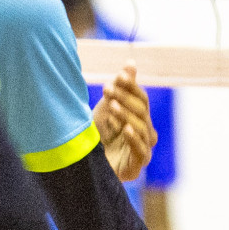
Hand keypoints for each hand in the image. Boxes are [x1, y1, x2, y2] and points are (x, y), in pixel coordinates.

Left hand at [92, 64, 155, 181]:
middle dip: (125, 99)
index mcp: (141, 119)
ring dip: (126, 115)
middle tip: (107, 89)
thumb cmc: (97, 137)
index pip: (142, 100)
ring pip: (141, 128)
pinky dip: (134, 139)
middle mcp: (145, 133)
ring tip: (111, 105)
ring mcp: (143, 150)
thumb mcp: (106, 108)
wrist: (82, 167)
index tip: (119, 76)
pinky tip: (125, 128)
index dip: (132, 87)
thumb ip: (121, 87)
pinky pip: (141, 150)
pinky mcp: (136, 167)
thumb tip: (131, 62)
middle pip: (142, 112)